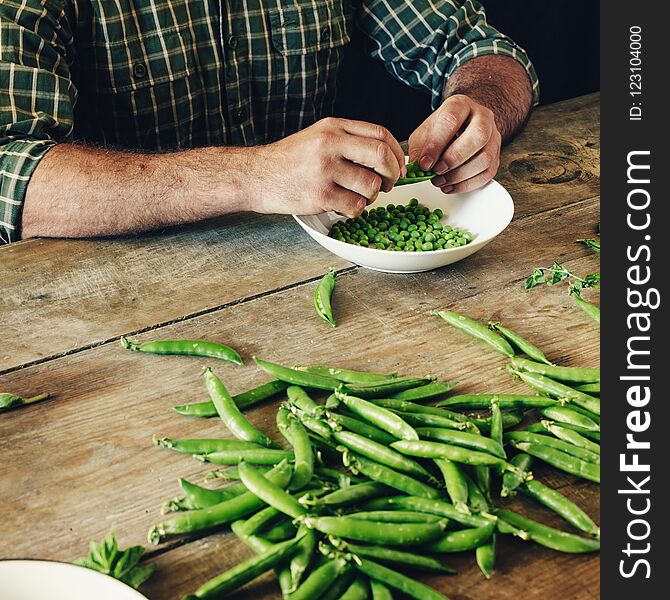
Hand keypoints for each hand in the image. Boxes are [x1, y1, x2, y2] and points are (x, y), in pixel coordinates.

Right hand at [251, 117, 404, 216]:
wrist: (256, 176)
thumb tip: (387, 157)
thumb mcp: (318, 137)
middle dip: (392, 174)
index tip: (399, 168)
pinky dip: (355, 210)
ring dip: (371, 196)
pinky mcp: (320, 195)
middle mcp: (330, 145)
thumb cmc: (289, 161)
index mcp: (333, 127)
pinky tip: (343, 206)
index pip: (380, 134)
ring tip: (356, 197)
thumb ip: (348, 141)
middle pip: (381, 156)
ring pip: (370, 185)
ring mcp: (324, 170)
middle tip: (388, 185)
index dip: (397, 154)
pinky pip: (355, 206)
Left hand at [408, 94, 500, 193]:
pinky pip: (487, 174)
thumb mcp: (425, 132)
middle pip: (478, 136)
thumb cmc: (443, 130)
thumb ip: (419, 148)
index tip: (425, 163)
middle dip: (454, 158)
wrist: (464, 127)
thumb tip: (416, 166)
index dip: (436, 144)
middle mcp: (482, 118)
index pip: (451, 120)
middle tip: (437, 170)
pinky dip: (466, 185)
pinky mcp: (496, 157)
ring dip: (459, 175)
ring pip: (485, 158)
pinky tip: (450, 186)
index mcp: (460, 105)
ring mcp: (493, 137)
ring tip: (440, 180)